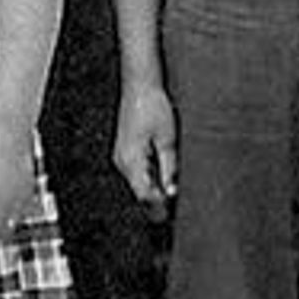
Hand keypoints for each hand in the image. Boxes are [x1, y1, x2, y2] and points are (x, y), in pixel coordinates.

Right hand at [114, 78, 175, 209]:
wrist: (140, 84)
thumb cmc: (153, 106)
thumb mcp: (167, 139)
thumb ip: (169, 168)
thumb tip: (172, 192)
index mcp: (131, 160)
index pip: (144, 195)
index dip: (158, 207)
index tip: (173, 214)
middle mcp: (122, 160)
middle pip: (140, 191)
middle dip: (157, 200)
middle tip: (176, 209)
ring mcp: (122, 155)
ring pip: (138, 182)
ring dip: (154, 188)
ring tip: (172, 191)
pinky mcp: (126, 149)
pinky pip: (137, 171)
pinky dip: (150, 176)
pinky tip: (163, 174)